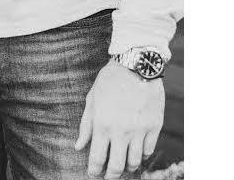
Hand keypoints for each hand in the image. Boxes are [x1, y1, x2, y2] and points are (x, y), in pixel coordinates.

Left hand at [75, 61, 164, 177]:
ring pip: (135, 162)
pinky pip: (149, 150)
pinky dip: (142, 154)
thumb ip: (85, 125)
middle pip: (117, 167)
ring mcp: (140, 131)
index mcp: (103, 124)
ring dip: (128, 167)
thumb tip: (78, 146)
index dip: (94, 171)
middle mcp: (121, 131)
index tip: (93, 174)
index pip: (97, 158)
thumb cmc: (110, 80)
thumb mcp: (92, 99)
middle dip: (111, 175)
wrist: (136, 65)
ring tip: (123, 165)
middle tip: (108, 176)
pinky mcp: (155, 127)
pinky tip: (137, 151)